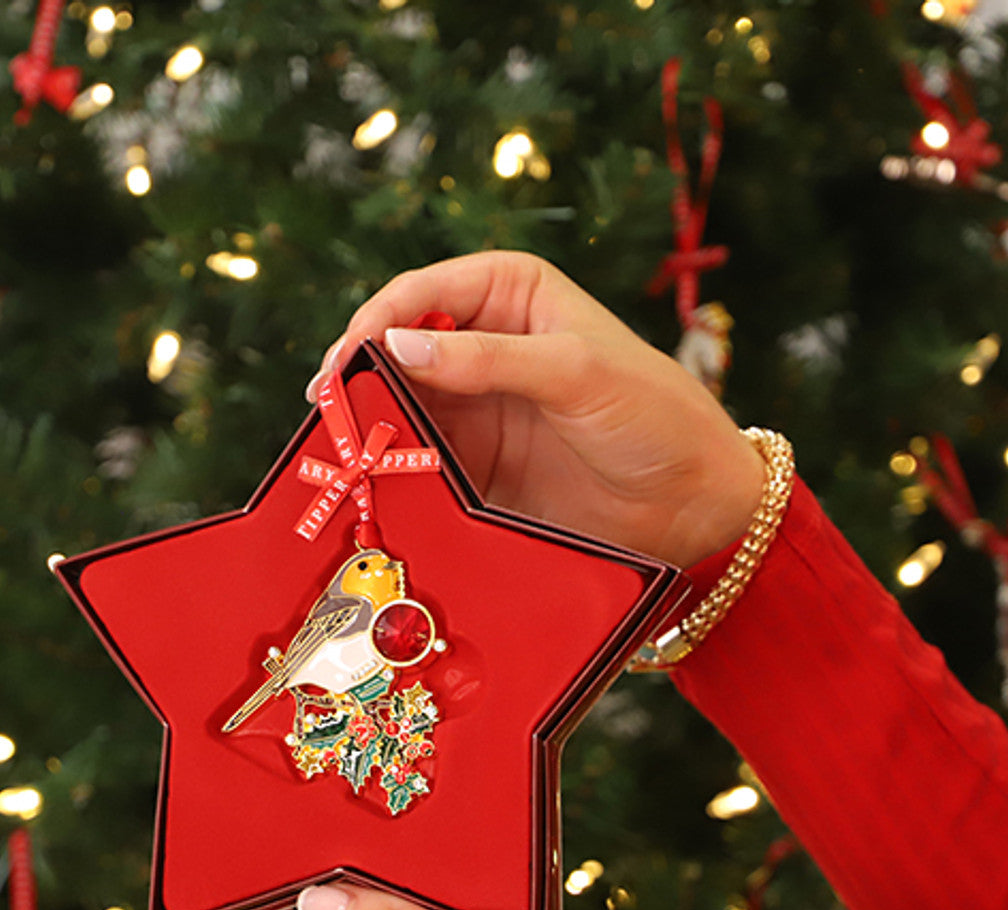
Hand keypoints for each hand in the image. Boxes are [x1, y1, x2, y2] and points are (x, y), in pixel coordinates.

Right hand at [307, 252, 762, 567]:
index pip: (423, 292)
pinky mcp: (475, 466)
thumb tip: (396, 344)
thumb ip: (485, 358)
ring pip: (401, 407)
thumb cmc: (653, 415)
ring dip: (370, 425)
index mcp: (512, 295)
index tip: (346, 359)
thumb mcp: (574, 371)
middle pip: (398, 349)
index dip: (378, 319)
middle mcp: (484, 345)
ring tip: (339, 449)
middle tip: (325, 409)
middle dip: (360, 375)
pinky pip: (419, 459)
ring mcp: (476, 409)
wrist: (694, 506)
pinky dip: (392, 468)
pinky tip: (371, 481)